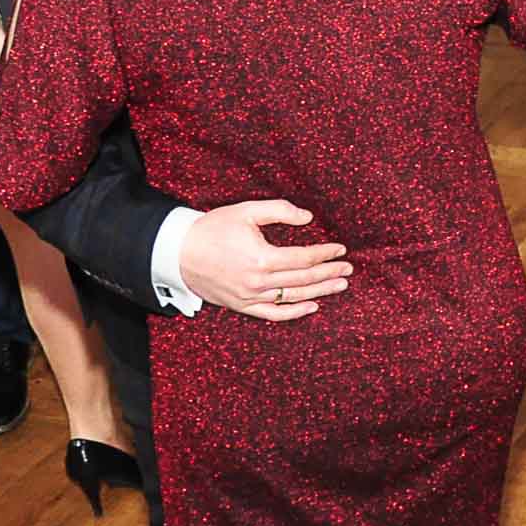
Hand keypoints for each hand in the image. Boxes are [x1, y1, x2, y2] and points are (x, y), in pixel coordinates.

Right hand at [179, 199, 352, 316]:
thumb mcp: (246, 211)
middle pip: (304, 279)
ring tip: (340, 285)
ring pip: (293, 298)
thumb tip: (307, 218)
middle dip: (330, 273)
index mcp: (262, 258)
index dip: (325, 253)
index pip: (304, 258)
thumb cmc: (212, 229)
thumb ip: (280, 211)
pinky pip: (273, 314)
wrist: (177, 252)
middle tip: (348, 269)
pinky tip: (312, 306)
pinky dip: (294, 313)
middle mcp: (258, 282)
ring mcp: (249, 297)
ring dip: (320, 292)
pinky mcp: (241, 306)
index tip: (341, 249)